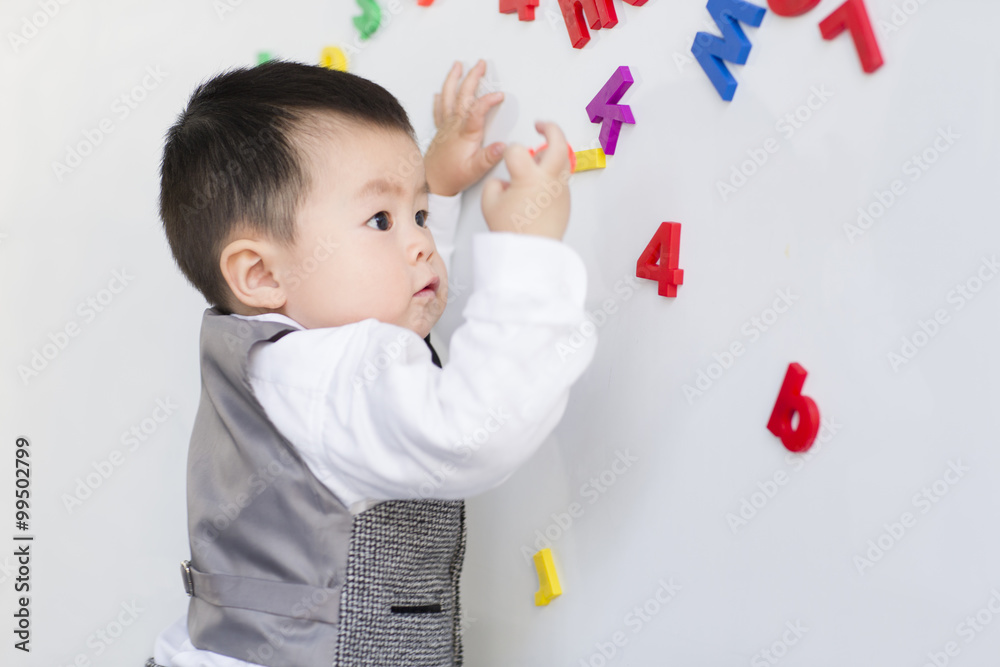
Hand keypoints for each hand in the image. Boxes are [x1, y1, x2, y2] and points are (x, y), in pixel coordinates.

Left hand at [423, 59, 505, 196]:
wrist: (432, 184)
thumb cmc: (453, 177)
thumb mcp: (475, 170)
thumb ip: (489, 157)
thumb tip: (503, 146)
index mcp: (466, 133)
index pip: (478, 110)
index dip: (488, 100)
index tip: (499, 95)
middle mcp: (455, 126)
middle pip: (464, 96)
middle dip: (472, 77)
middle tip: (481, 63)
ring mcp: (446, 126)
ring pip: (449, 97)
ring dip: (454, 79)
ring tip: (458, 65)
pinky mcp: (441, 132)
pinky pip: (439, 110)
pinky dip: (440, 99)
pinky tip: (439, 92)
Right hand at [481, 121, 571, 240]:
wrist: (531, 253)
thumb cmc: (512, 231)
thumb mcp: (489, 203)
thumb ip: (494, 183)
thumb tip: (506, 180)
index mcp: (528, 177)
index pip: (517, 149)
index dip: (509, 151)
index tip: (507, 159)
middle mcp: (548, 179)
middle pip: (557, 141)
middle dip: (550, 128)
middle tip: (541, 124)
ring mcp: (560, 189)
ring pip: (563, 159)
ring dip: (552, 151)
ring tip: (539, 156)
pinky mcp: (566, 199)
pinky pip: (561, 178)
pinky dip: (552, 172)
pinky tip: (540, 182)